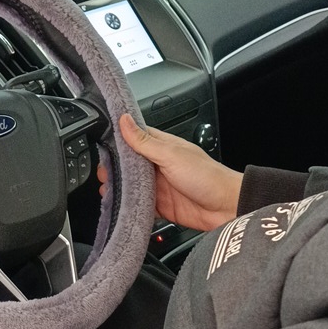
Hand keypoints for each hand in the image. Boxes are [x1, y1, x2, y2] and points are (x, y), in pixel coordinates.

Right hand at [98, 113, 242, 231]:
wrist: (227, 208)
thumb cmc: (207, 177)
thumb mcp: (172, 155)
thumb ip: (145, 141)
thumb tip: (125, 120)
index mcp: (162, 147)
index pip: (134, 138)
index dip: (117, 141)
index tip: (100, 146)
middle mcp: (160, 165)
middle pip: (130, 165)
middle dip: (114, 169)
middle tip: (101, 173)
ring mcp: (160, 186)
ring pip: (132, 186)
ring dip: (120, 188)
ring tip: (105, 190)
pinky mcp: (162, 206)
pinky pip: (141, 205)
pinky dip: (130, 206)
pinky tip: (120, 206)